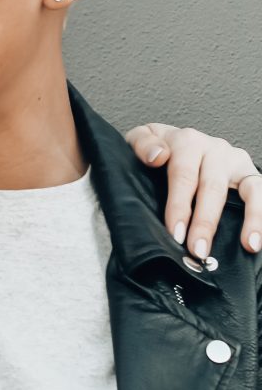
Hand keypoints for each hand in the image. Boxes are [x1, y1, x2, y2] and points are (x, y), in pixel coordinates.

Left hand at [127, 123, 261, 255]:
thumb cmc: (157, 149)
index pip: (183, 176)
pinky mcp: (250, 174)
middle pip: (212, 187)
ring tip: (248, 244)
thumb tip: (157, 156)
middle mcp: (215, 149)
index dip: (179, 206)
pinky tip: (258, 237)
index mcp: (186, 141)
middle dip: (205, 222)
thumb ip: (142, 144)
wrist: (175, 143)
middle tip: (198, 249)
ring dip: (250, 219)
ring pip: (249, 189)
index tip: (175, 233)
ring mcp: (236, 161)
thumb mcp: (140, 140)